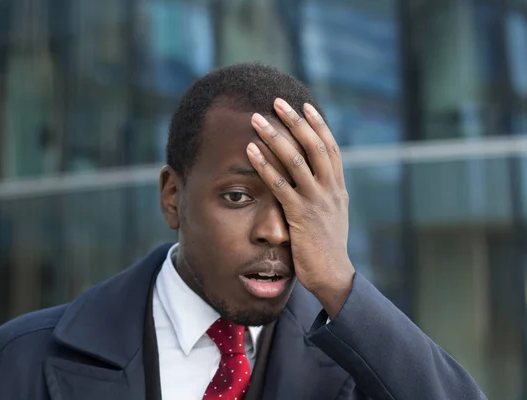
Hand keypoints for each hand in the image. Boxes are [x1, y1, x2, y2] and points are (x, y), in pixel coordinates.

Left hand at [247, 98, 354, 316]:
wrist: (334, 276)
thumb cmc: (327, 247)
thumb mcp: (331, 214)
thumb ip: (323, 193)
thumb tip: (313, 176)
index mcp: (337, 188)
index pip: (330, 148)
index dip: (317, 125)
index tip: (304, 105)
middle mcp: (330, 190)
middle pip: (314, 146)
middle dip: (295, 121)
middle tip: (277, 101)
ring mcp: (316, 201)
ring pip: (296, 160)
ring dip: (275, 136)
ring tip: (257, 118)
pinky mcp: (301, 216)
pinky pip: (280, 185)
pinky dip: (265, 165)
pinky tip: (251, 150)